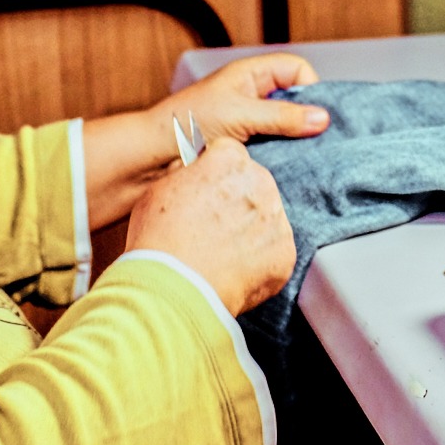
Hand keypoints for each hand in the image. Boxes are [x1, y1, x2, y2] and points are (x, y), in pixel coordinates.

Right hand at [124, 137, 295, 314]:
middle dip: (238, 200)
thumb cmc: (159, 240)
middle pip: (254, 183)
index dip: (217, 174)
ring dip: (251, 229)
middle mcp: (260, 183)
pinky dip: (259, 260)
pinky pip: (275, 250)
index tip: (208, 190)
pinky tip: (233, 269)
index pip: (232, 154)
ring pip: (268, 216)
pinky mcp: (285, 252)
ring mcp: (277, 218)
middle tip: (213, 226)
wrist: (173, 289)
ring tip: (220, 251)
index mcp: (229, 161)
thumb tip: (197, 171)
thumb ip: (188, 174)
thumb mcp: (159, 190)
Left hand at [163, 53, 328, 141]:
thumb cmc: (185, 123)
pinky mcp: (247, 145)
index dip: (311, 88)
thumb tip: (322, 118)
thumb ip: (282, 116)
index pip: (297, 70)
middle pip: (297, 98)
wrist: (153, 156)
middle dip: (307, 117)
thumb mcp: (240, 115)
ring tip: (302, 155)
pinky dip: (284, 155)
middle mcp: (253, 94)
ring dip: (295, 139)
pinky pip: (277, 146)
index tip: (316, 115)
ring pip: (289, 125)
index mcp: (251, 74)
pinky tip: (287, 167)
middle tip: (316, 138)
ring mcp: (251, 120)